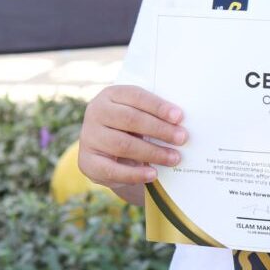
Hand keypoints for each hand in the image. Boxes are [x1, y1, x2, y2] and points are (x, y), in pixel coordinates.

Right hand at [78, 84, 185, 205]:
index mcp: (110, 95)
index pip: (136, 97)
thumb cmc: (130, 128)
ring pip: (123, 145)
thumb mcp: (138, 115)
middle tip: (182, 138)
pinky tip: (153, 174)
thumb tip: (181, 122)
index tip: (179, 116)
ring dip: (152, 152)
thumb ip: (153, 115)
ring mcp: (89, 137)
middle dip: (159, 129)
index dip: (158, 106)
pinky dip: (135, 173)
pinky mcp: (87, 161)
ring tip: (174, 158)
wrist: (106, 152)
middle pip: (130, 120)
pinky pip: (112, 170)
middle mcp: (96, 112)